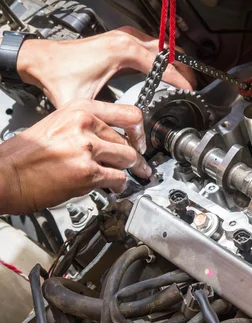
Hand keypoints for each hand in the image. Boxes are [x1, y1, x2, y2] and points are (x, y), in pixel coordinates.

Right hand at [0, 99, 150, 213]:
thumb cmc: (25, 153)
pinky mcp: (88, 172)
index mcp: (79, 109)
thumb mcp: (57, 124)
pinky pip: (118, 178)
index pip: (128, 114)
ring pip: (128, 158)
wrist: (6, 174)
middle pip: (128, 140)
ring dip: (132, 170)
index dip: (139, 130)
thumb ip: (85, 127)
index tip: (141, 139)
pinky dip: (119, 185)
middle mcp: (85, 125)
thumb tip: (108, 138)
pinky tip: (115, 187)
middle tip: (138, 164)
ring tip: (132, 175)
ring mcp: (87, 149)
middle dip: (134, 155)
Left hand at [16, 26, 196, 107]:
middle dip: (183, 67)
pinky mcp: (120, 39)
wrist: (42, 60)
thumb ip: (107, 118)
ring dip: (174, 59)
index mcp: (124, 52)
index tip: (192, 91)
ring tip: (185, 76)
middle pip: (167, 51)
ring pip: (160, 45)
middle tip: (195, 84)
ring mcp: (123, 36)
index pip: (163, 65)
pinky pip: (149, 44)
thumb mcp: (85, 102)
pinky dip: (161, 55)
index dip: (180, 80)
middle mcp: (126, 40)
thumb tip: (122, 136)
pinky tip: (164, 66)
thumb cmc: (60, 76)